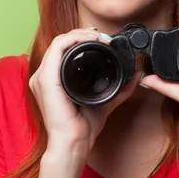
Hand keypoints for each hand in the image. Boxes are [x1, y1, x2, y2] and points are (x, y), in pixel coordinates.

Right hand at [29, 28, 141, 161]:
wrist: (74, 143)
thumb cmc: (83, 127)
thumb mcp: (106, 101)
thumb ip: (121, 88)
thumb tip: (136, 76)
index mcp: (53, 79)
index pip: (64, 48)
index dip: (82, 38)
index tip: (103, 40)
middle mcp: (44, 76)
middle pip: (61, 41)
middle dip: (83, 34)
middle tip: (103, 38)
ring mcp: (42, 77)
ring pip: (58, 41)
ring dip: (79, 34)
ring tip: (98, 38)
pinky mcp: (46, 79)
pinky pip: (56, 49)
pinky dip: (73, 40)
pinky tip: (89, 41)